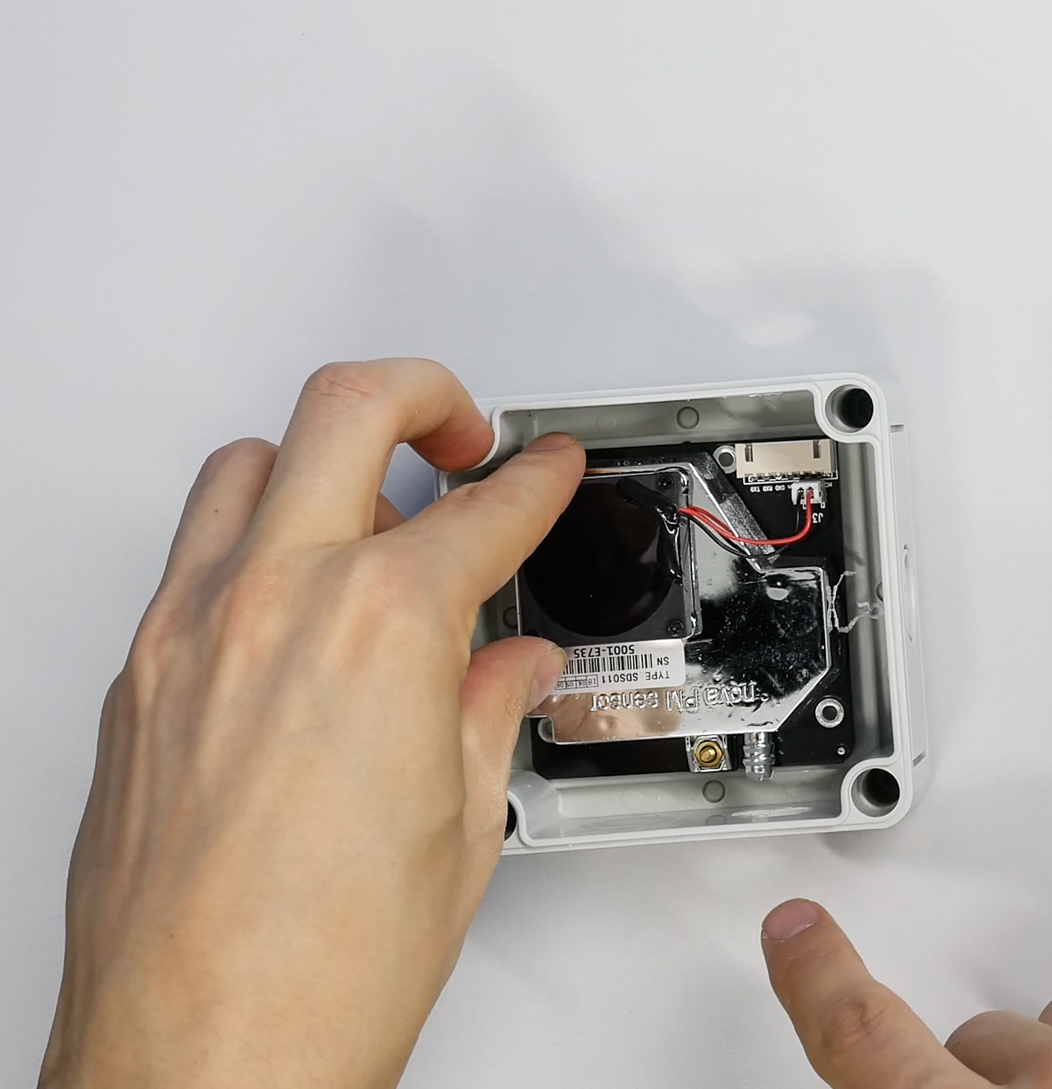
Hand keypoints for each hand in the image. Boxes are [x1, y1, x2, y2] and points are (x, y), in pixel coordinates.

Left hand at [40, 360, 584, 1088]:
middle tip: (464, 433)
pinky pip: (191, 555)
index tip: (548, 469)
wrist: (201, 1057)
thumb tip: (510, 669)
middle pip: (350, 408)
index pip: (485, 508)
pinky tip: (293, 601)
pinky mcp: (135, 681)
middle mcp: (273, 602)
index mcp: (383, 625)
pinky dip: (249, 542)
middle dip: (428, 396)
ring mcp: (187, 633)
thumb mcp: (461, 821)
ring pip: (248, 463)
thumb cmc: (323, 968)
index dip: (539, 480)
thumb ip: (486, 710)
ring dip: (321, 460)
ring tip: (370, 507)